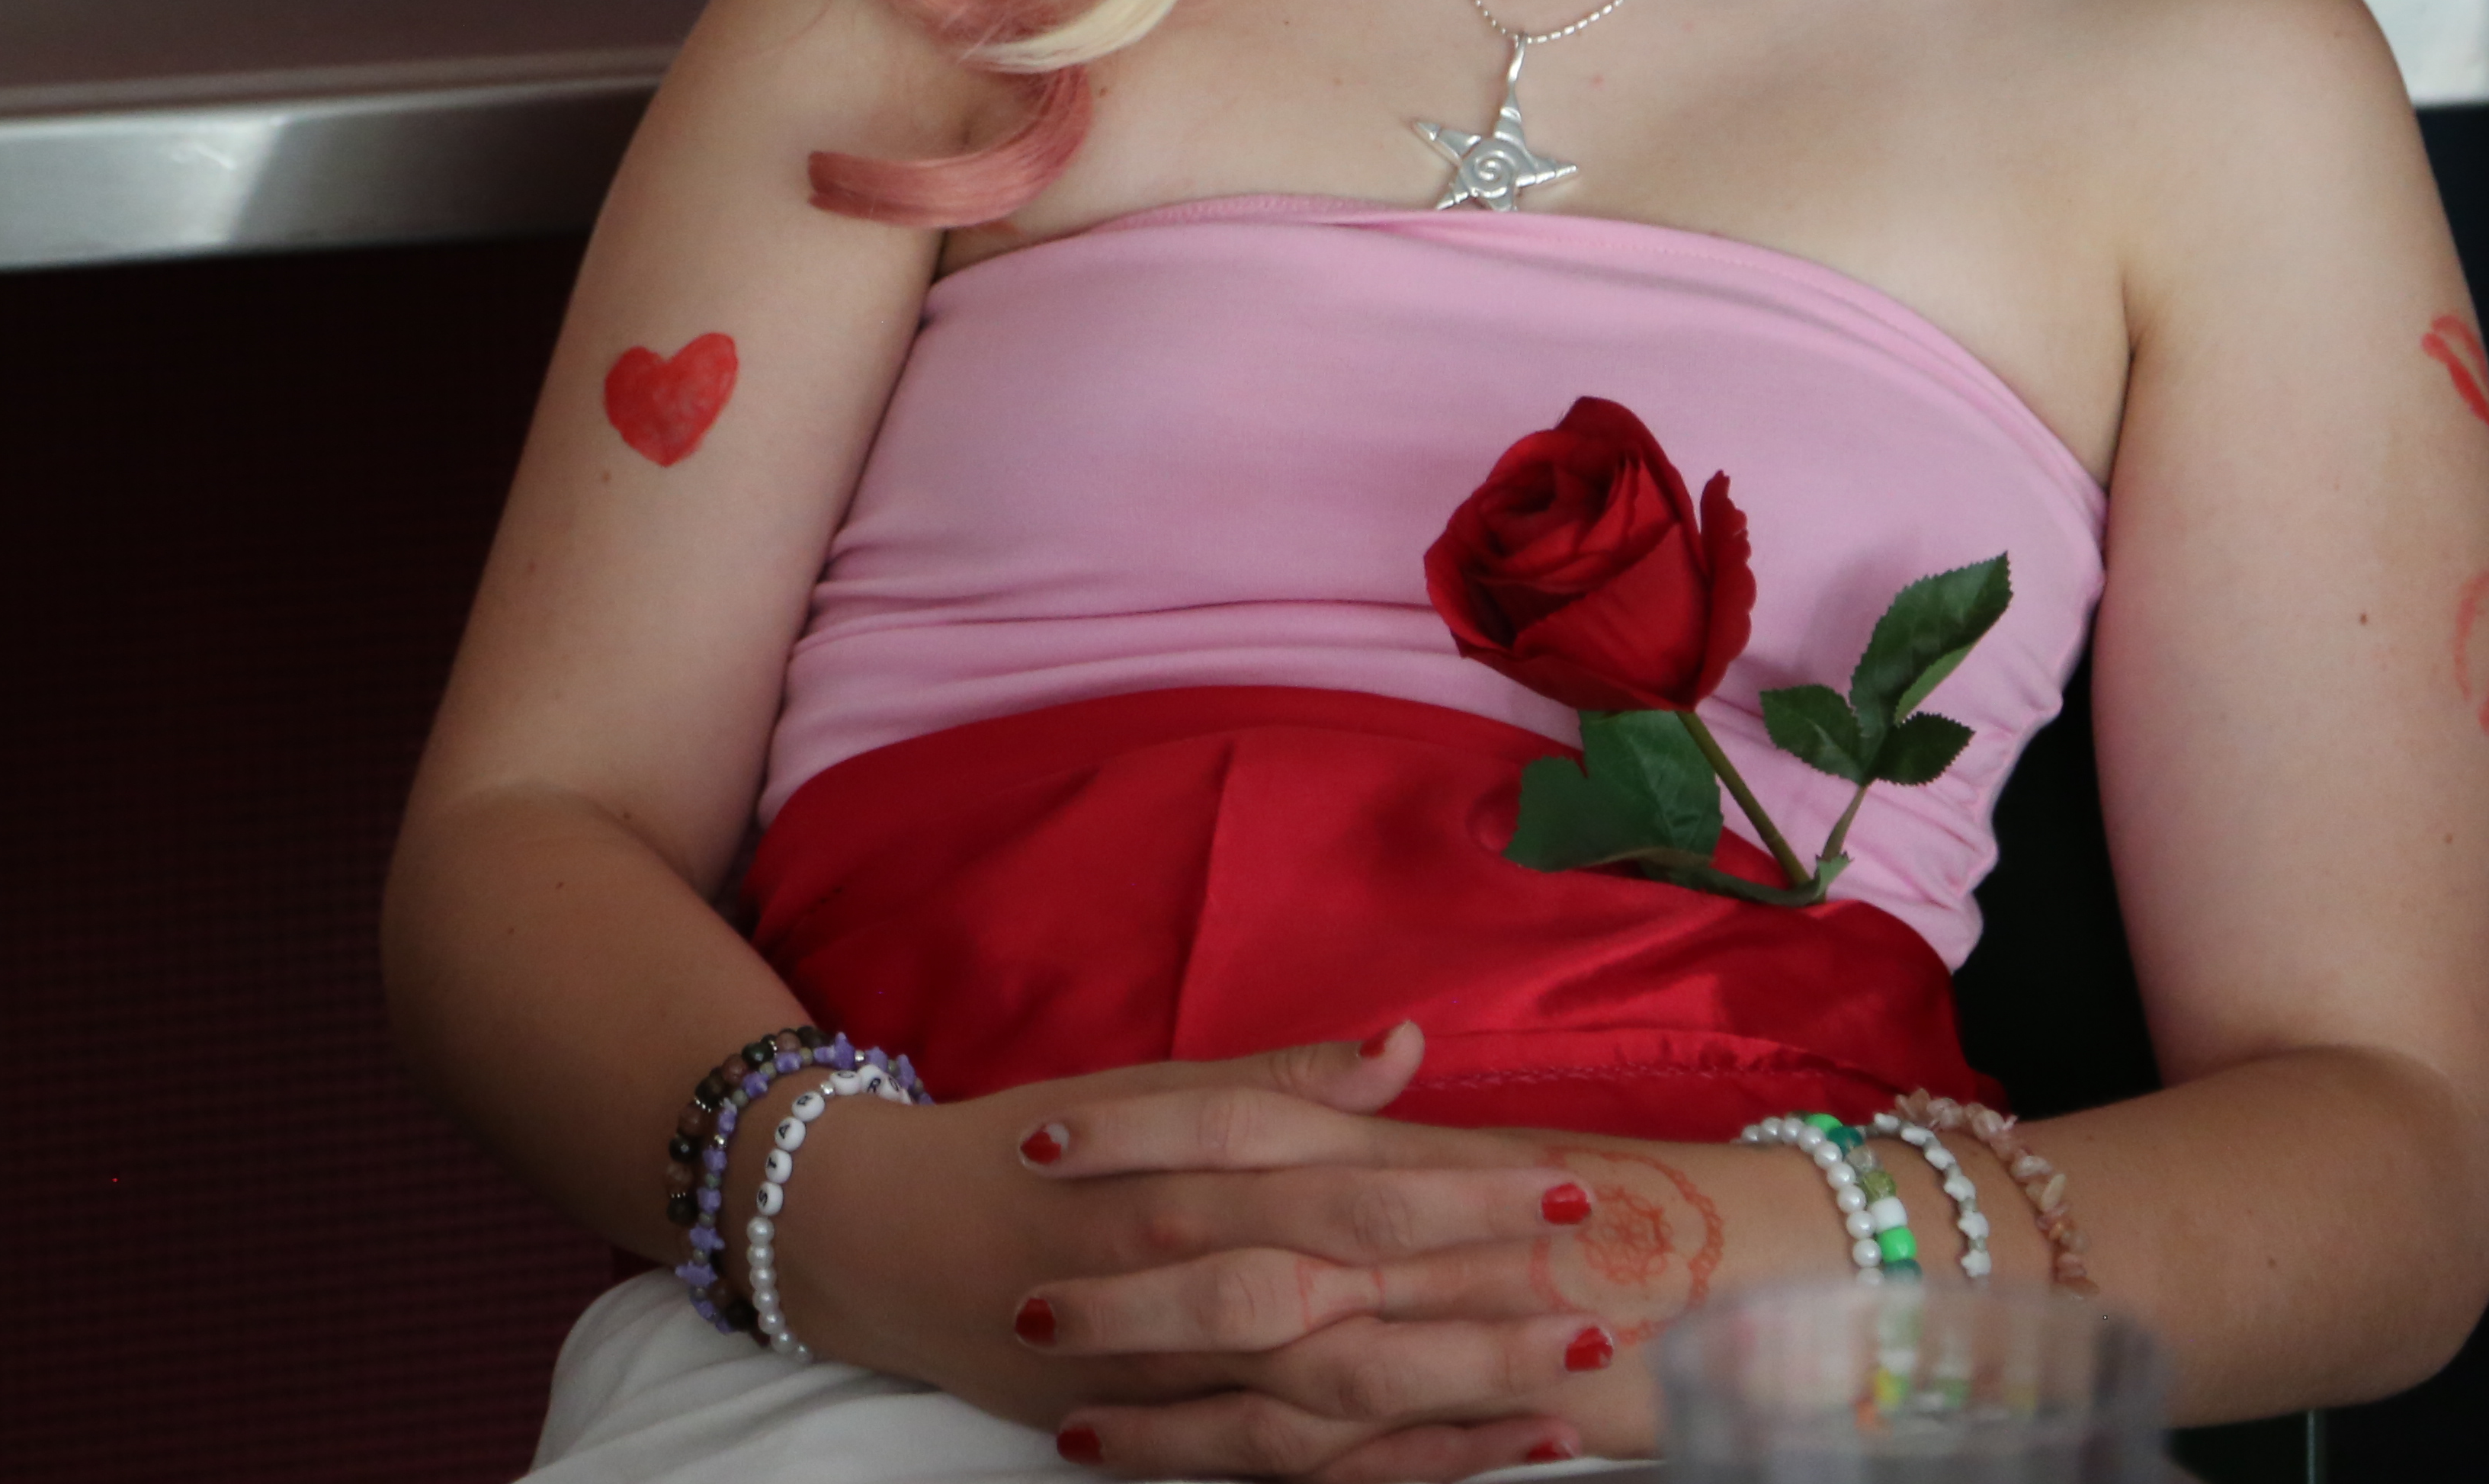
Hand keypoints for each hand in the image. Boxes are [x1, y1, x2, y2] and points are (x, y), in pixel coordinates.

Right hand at [772, 1026, 1607, 1474]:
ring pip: (1337, 1403)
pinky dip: (1389, 1465)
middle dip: (1489, 1302)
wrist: (882, 1241)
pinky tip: (1483, 1451)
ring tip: (1571, 1379)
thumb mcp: (1143, 1090)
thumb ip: (1278, 1083)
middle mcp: (1188, 1284)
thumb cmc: (1026, 1147)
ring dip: (1461, 1394)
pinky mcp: (1159, 1435)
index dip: (1467, 1195)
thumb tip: (1404, 1047)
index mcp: (1193, 1184)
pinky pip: (1290, 1468)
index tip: (1573, 1185)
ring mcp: (1174, 1378)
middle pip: (1363, 1304)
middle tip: (1606, 1289)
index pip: (1355, 1192)